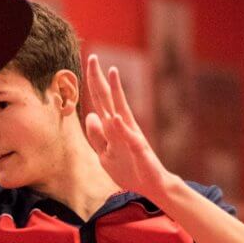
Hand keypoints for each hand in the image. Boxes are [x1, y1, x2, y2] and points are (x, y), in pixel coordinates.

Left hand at [83, 54, 182, 200]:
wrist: (153, 185)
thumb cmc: (130, 168)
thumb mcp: (106, 154)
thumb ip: (97, 136)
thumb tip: (91, 115)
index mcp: (116, 126)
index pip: (102, 100)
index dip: (94, 83)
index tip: (89, 60)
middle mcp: (124, 126)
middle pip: (109, 100)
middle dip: (100, 79)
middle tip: (93, 57)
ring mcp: (132, 136)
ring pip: (120, 112)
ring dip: (116, 93)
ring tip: (111, 73)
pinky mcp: (139, 151)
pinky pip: (129, 138)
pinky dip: (122, 128)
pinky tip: (115, 117)